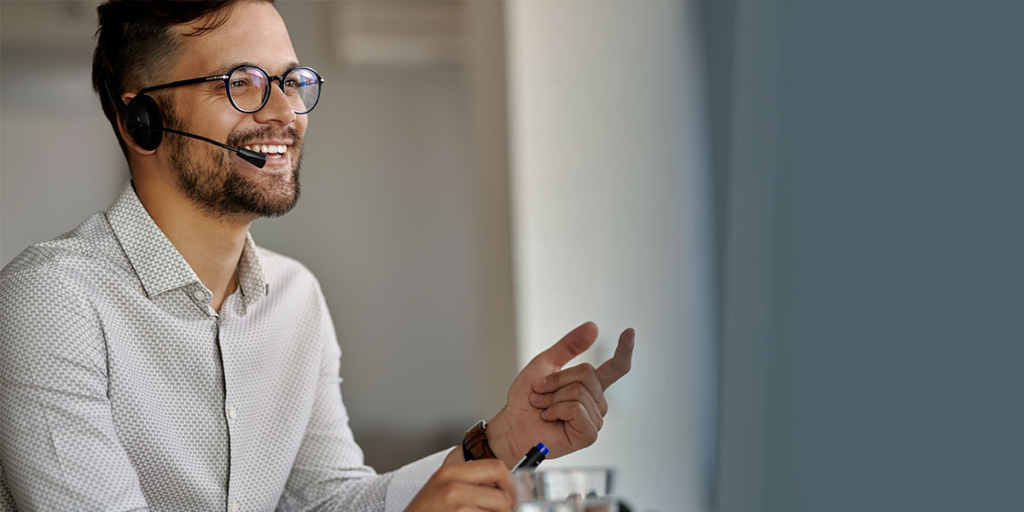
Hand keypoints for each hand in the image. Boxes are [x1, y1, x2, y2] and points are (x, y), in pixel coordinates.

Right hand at [405, 449, 514, 510]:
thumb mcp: (442, 488)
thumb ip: (469, 481)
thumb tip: (503, 484)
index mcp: (450, 472)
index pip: (497, 467)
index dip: (510, 484)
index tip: (510, 495)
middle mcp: (452, 488)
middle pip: (503, 496)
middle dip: (505, 509)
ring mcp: (456, 508)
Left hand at [487, 322, 633, 465]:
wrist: (513, 424)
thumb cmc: (526, 399)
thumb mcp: (545, 364)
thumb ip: (569, 345)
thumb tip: (593, 327)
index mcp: (590, 385)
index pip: (616, 367)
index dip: (625, 350)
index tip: (630, 332)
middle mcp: (596, 401)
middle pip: (588, 373)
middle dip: (557, 380)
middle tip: (540, 391)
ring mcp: (594, 419)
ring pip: (580, 391)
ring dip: (553, 397)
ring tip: (543, 407)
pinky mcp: (588, 435)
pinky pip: (576, 409)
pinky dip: (556, 410)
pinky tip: (549, 417)